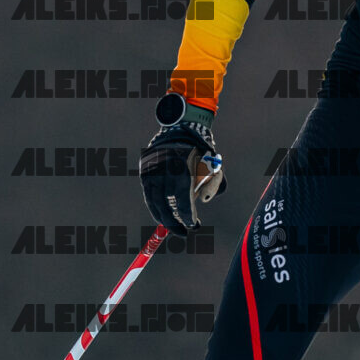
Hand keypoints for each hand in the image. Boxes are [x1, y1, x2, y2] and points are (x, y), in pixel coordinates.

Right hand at [141, 93, 223, 231]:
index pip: (182, 200)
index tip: (193, 226)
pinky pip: (148, 193)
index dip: (187, 216)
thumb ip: (212, 186)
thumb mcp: (213, 166)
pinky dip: (154, 205)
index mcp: (184, 168)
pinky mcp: (145, 169)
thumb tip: (204, 202)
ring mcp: (152, 169)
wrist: (182, 128)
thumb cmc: (202, 151)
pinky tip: (162, 214)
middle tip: (183, 232)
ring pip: (153, 200)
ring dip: (162, 216)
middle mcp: (165, 169)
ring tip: (172, 226)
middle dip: (174, 221)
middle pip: (166, 203)